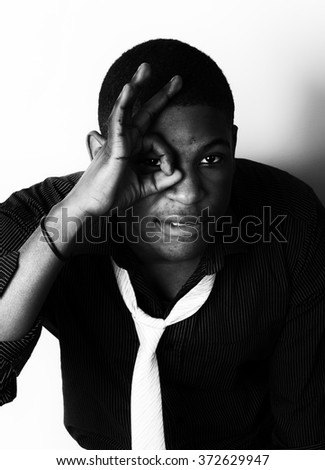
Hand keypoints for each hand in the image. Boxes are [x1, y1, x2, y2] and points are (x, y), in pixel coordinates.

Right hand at [66, 63, 182, 217]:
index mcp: (132, 147)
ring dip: (137, 87)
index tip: (170, 171)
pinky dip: (124, 105)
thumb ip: (163, 179)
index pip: (157, 139)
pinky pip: (118, 122)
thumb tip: (181, 173)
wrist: (92, 208)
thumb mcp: (145, 186)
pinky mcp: (113, 147)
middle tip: (178, 79)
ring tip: (146, 68)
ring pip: (127, 108)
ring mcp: (117, 140)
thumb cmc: (112, 195)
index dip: (169, 154)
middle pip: (143, 111)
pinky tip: (129, 89)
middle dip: (159, 94)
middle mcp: (124, 139)